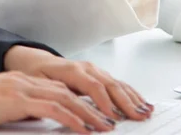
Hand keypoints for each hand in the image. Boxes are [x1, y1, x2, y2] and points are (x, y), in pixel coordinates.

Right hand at [0, 70, 136, 133]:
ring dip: (89, 112)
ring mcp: (20, 88)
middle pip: (68, 90)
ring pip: (65, 97)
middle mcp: (25, 81)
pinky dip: (71, 118)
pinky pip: (50, 108)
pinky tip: (83, 129)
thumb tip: (35, 122)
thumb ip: (18, 112)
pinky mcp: (15, 99)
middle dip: (92, 103)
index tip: (99, 111)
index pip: (59, 88)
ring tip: (107, 126)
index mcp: (21, 82)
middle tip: (113, 117)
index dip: (81, 99)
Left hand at [4, 46, 152, 122]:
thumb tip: (65, 110)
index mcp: (71, 69)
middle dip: (125, 102)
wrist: (36, 61)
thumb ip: (53, 95)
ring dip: (132, 98)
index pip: (92, 86)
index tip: (112, 118)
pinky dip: (130, 93)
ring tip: (144, 112)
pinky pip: (117, 83)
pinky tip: (140, 102)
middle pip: (109, 84)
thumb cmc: (37, 74)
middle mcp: (86, 68)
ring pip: (117, 83)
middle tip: (136, 118)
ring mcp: (94, 70)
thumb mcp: (39, 85)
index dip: (103, 102)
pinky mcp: (98, 75)